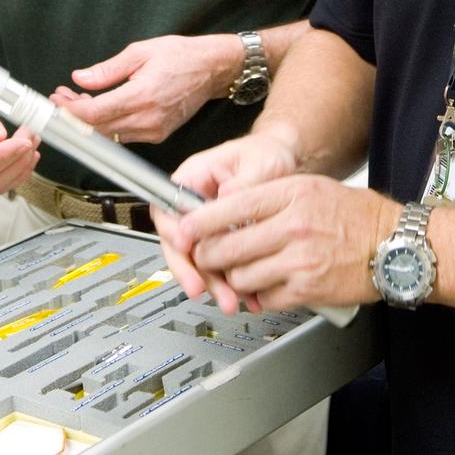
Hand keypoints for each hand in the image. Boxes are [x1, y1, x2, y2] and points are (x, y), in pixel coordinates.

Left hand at [50, 33, 243, 144]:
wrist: (213, 68)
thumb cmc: (182, 56)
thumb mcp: (141, 51)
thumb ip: (108, 69)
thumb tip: (81, 77)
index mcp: (142, 95)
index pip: (95, 114)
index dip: (71, 110)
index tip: (58, 100)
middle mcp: (148, 119)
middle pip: (97, 129)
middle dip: (74, 116)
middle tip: (63, 98)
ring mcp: (154, 130)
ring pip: (109, 135)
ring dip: (89, 122)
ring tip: (78, 100)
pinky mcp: (158, 134)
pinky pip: (124, 136)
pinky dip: (108, 125)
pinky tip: (102, 108)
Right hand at [153, 134, 299, 310]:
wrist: (286, 164)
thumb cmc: (267, 155)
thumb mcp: (260, 162)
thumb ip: (243, 182)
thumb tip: (227, 197)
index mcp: (194, 177)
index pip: (168, 206)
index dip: (172, 230)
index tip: (185, 247)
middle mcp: (195, 204)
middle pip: (178, 241)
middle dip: (189, 269)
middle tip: (201, 288)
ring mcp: (208, 226)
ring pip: (198, 260)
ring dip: (211, 283)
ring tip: (229, 300)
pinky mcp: (223, 242)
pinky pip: (218, 266)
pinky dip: (230, 284)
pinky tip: (244, 296)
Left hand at [170, 176, 397, 314]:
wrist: (395, 244)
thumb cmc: (356, 215)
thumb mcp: (311, 187)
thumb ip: (269, 197)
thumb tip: (227, 207)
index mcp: (291, 194)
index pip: (229, 207)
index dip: (198, 222)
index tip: (182, 229)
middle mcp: (292, 225)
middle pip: (227, 247)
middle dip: (208, 256)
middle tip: (204, 256)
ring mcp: (299, 260)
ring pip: (240, 277)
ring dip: (234, 279)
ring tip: (240, 272)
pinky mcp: (307, 289)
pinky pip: (265, 298)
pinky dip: (260, 296)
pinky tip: (267, 285)